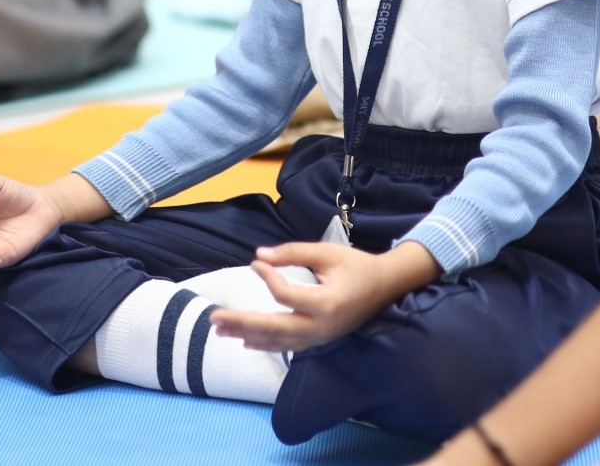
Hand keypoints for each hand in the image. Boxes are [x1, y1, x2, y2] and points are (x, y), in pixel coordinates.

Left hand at [210, 241, 435, 352]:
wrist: (385, 286)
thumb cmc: (356, 265)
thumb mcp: (326, 252)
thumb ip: (292, 253)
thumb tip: (259, 256)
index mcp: (326, 304)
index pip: (285, 295)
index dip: (267, 277)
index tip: (256, 263)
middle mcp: (322, 328)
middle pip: (275, 328)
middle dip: (242, 323)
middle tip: (214, 318)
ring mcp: (321, 338)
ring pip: (279, 341)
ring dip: (248, 335)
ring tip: (220, 330)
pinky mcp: (320, 340)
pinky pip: (289, 345)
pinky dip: (266, 344)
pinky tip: (246, 342)